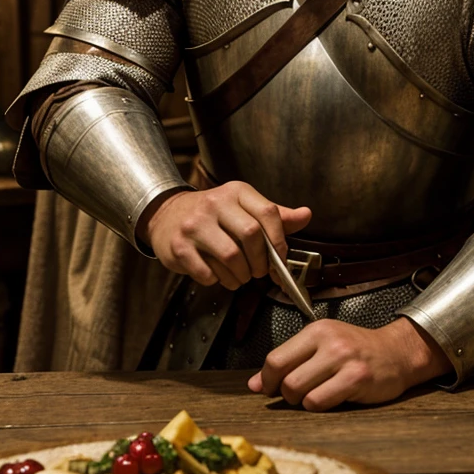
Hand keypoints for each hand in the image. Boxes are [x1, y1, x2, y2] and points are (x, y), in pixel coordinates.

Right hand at [139, 181, 310, 290]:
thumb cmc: (212, 215)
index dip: (279, 241)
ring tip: (240, 275)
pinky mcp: (179, 247)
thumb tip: (306, 215)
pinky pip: (208, 273)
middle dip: (260, 262)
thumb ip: (275, 215)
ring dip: (241, 275)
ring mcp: (194, 226)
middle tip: (259, 271)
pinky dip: (218, 280)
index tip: (279, 258)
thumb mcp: (243, 207)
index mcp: (235, 192)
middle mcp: (213, 204)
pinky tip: (217, 274)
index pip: (268, 213)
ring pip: (231, 257)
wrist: (166, 215)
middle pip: (251, 235)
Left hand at [247, 317, 451, 409]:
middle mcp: (328, 341)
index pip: (275, 358)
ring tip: (316, 396)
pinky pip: (320, 402)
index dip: (266, 379)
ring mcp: (343, 359)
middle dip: (285, 393)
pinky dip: (319, 407)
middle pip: (285, 377)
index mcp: (316, 331)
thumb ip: (290, 361)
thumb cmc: (356, 351)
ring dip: (302, 402)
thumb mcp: (322, 346)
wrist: (397, 353)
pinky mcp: (357, 379)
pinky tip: (331, 399)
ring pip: (300, 391)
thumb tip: (254, 385)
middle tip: (296, 395)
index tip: (268, 389)